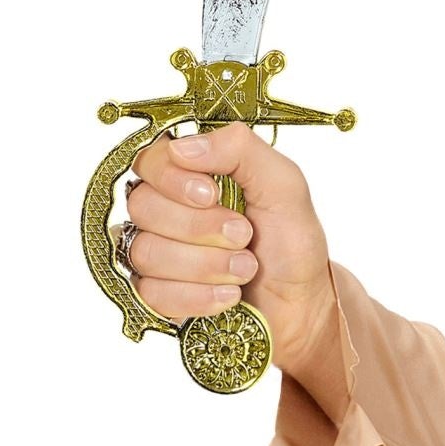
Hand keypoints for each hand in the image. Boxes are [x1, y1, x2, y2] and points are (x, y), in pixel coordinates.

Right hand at [122, 122, 335, 371]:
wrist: (301, 300)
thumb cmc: (292, 242)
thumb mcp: (284, 186)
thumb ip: (241, 151)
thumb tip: (183, 146)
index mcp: (193, 175)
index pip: (150, 161)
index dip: (173, 178)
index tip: (210, 194)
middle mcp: (166, 210)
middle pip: (143, 207)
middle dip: (201, 227)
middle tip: (244, 235)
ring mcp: (157, 252)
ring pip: (147, 252)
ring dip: (207, 264)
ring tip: (246, 267)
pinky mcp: (157, 292)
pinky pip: (152, 292)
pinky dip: (199, 295)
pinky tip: (230, 294)